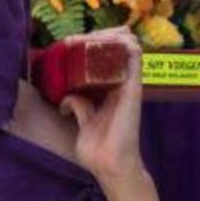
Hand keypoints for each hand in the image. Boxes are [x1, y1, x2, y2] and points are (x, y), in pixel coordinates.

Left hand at [57, 29, 144, 185]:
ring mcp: (128, 84)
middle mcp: (121, 83)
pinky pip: (135, 57)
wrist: (109, 164)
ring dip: (108, 36)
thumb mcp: (83, 120)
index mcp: (110, 89)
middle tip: (73, 38)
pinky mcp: (132, 88)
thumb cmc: (98, 147)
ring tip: (86, 37)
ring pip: (126, 46)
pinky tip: (107, 39)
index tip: (69, 42)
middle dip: (95, 37)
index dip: (90, 44)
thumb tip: (64, 98)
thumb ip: (78, 105)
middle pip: (114, 48)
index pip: (105, 57)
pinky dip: (125, 43)